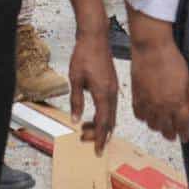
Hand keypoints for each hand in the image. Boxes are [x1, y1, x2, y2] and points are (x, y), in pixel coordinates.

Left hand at [67, 29, 117, 154]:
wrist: (95, 37)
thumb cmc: (84, 55)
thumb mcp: (75, 79)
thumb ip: (76, 101)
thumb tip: (76, 120)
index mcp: (103, 93)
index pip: (103, 122)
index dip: (99, 138)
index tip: (97, 150)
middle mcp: (112, 93)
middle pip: (109, 121)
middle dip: (99, 133)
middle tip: (85, 140)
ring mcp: (114, 88)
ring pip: (111, 113)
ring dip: (101, 124)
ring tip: (86, 128)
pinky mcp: (112, 83)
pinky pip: (111, 105)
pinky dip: (104, 114)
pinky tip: (94, 114)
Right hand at [130, 36, 188, 141]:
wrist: (151, 48)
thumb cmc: (170, 58)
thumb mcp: (186, 78)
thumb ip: (188, 96)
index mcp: (177, 102)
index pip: (182, 126)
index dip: (184, 134)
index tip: (185, 137)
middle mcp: (162, 106)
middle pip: (166, 130)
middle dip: (171, 134)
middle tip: (173, 134)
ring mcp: (148, 103)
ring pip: (152, 125)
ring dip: (157, 127)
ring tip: (160, 124)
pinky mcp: (137, 97)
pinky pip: (139, 115)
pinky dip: (144, 118)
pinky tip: (147, 115)